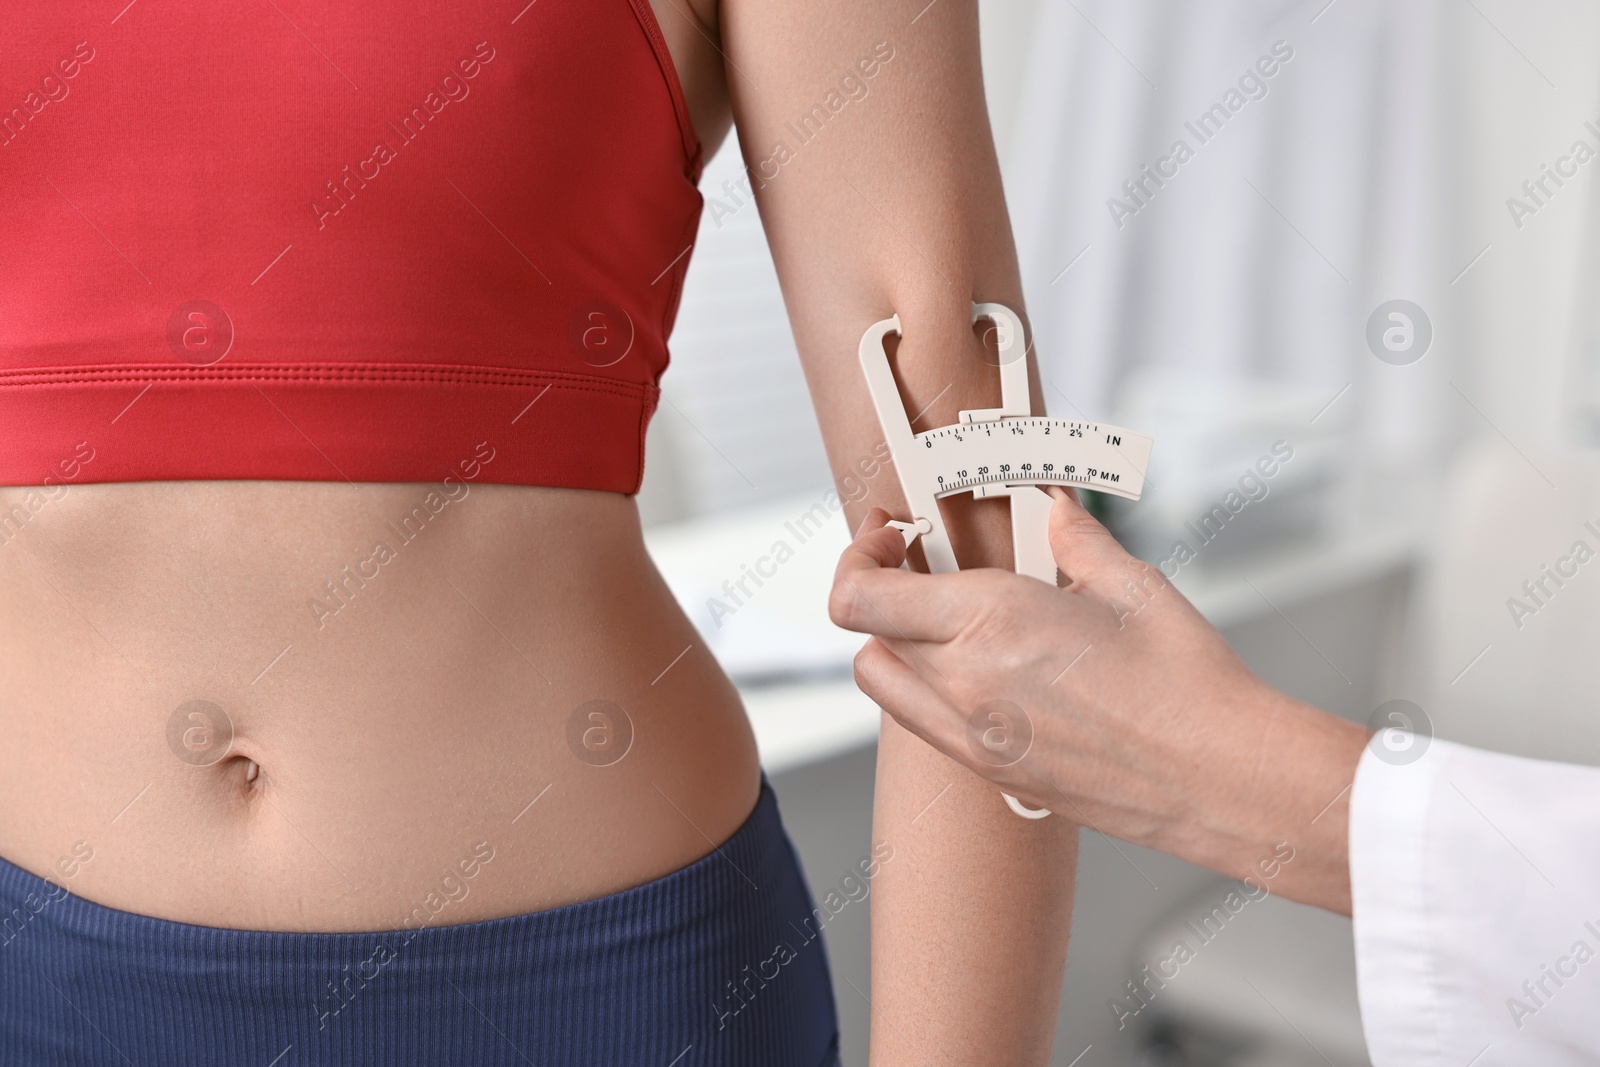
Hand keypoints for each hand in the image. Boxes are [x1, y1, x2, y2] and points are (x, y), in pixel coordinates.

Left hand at [828, 489, 1366, 910]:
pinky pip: (919, 722)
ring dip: (893, 640)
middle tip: (920, 561)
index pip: (860, 596)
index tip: (887, 534)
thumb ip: (1074, 537)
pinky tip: (976, 663)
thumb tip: (1056, 506)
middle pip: (867, 634)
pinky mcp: (991, 772)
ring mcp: (971, 736)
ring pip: (882, 682)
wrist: (1219, 779)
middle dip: (881, 587)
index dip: (857, 556)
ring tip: (943, 613)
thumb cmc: (1185, 683)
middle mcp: (963, 684)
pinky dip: (923, 685)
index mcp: (988, 623)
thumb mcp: (1129, 584)